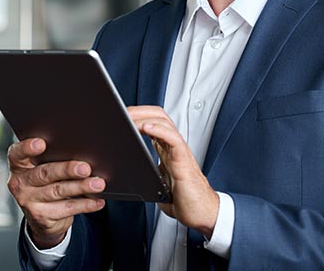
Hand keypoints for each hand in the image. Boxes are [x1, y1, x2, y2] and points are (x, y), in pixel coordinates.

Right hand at [6, 137, 106, 248]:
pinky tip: (98, 200)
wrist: (41, 217)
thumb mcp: (41, 168)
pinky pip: (67, 208)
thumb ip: (52, 158)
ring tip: (98, 183)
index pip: (17, 153)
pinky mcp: (42, 217)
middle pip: (45, 173)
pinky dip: (85, 204)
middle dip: (67, 169)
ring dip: (81, 187)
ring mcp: (29, 202)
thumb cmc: (45, 182)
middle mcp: (20, 183)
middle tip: (85, 168)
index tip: (42, 143)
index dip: (27, 148)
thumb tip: (82, 151)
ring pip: (58, 191)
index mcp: (18, 165)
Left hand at [128, 106, 218, 237]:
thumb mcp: (156, 183)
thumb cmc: (183, 200)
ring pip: (164, 122)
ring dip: (144, 116)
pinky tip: (146, 127)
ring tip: (129, 117)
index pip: (153, 121)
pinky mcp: (183, 162)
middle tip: (121, 112)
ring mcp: (179, 152)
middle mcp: (173, 147)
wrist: (202, 214)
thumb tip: (122, 176)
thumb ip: (145, 174)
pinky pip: (173, 139)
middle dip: (139, 110)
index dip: (138, 114)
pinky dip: (159, 130)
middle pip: (158, 116)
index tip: (121, 115)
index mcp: (166, 149)